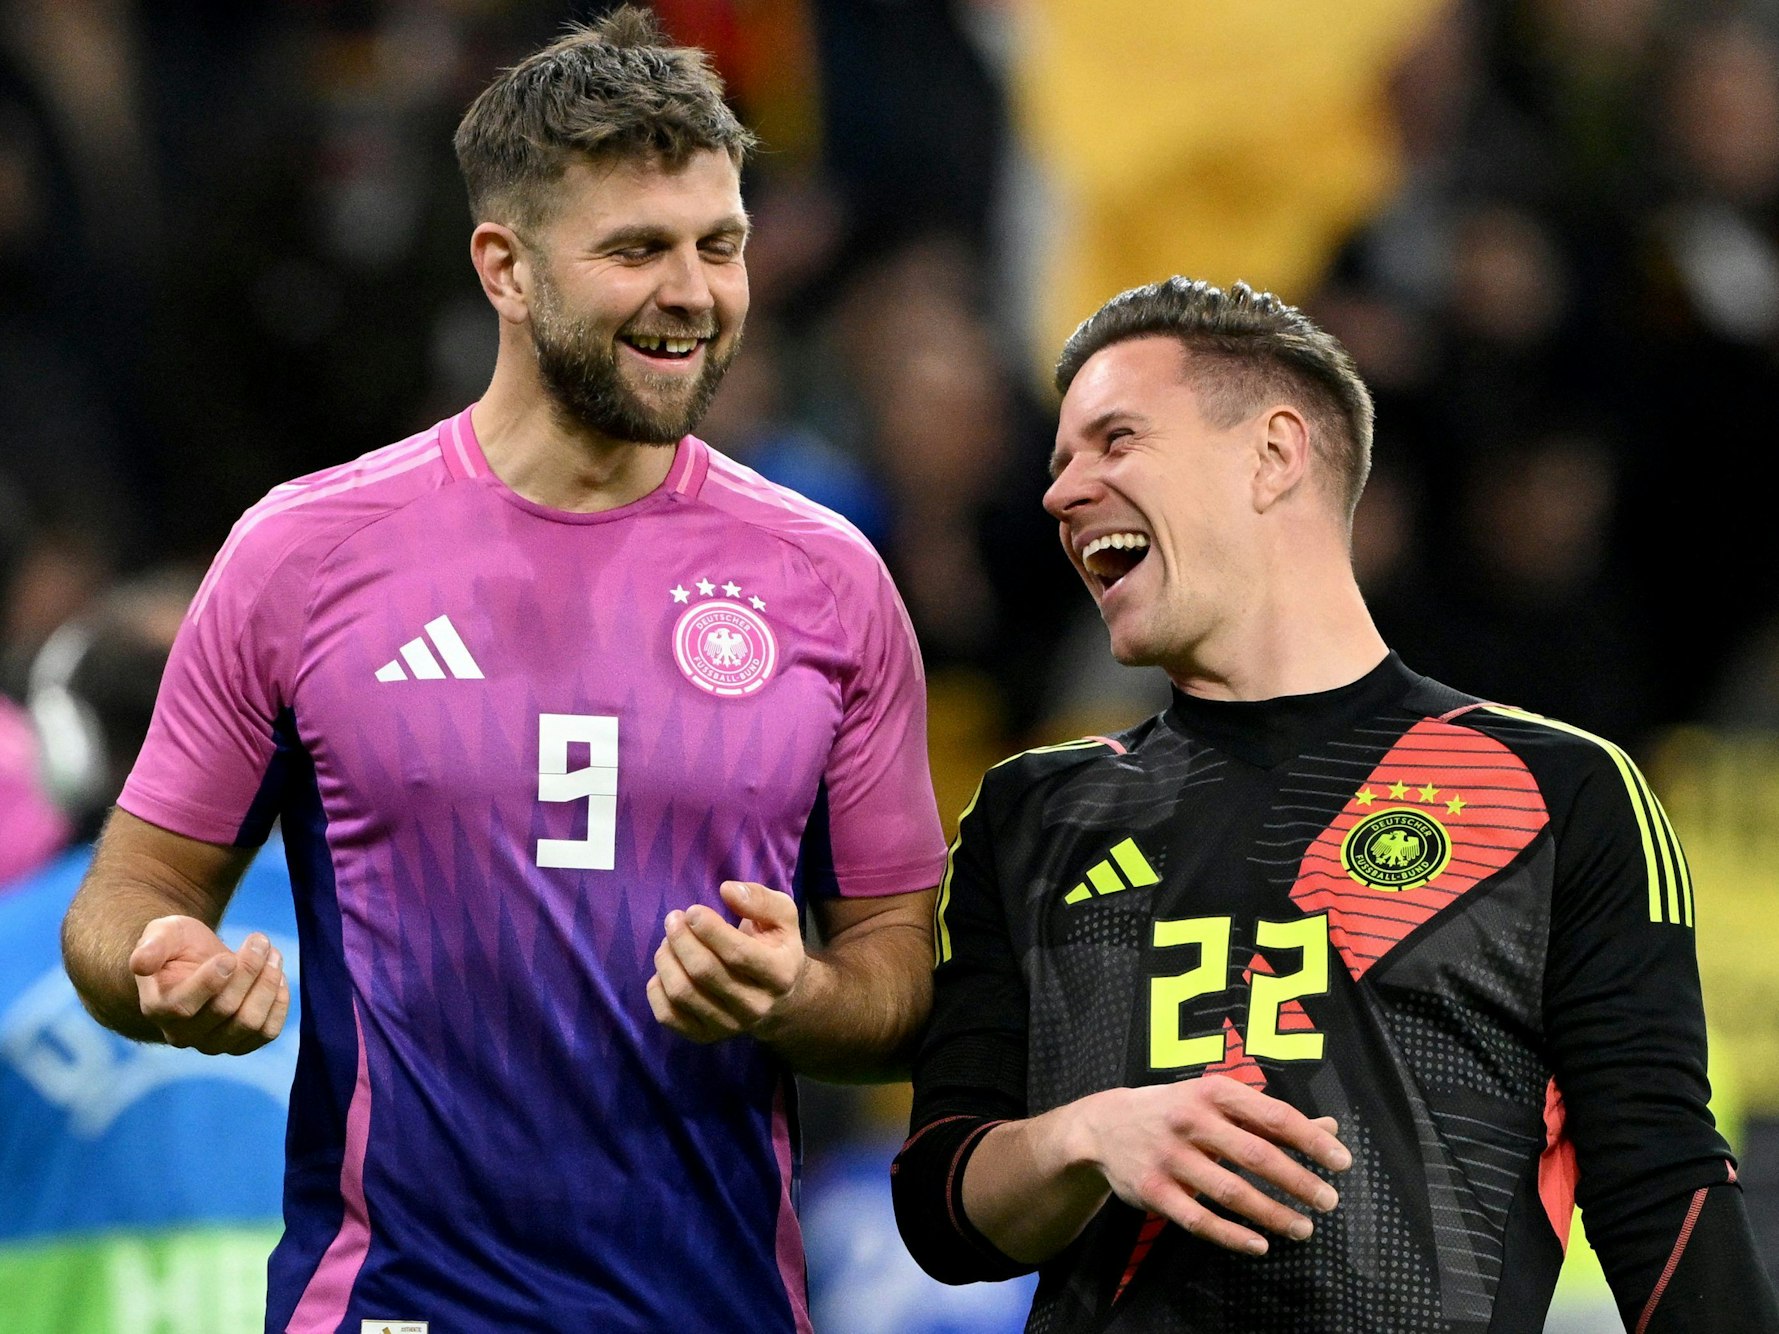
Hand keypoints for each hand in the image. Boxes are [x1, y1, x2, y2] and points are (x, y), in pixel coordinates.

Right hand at [130, 915, 289, 1054]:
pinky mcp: (241, 1043)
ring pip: (250, 1023)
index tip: (228, 955)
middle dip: (249, 970)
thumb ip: (152, 944)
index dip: (211, 981)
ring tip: (273, 954)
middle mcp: (182, 1034)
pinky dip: (279, 1004)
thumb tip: (140, 962)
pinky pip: (267, 1033)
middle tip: (259, 940)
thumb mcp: (163, 933)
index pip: (184, 1007)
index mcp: (157, 1008)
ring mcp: (212, 1043)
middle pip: (225, 1010)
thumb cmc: (177, 945)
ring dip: (268, 984)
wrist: (195, 962)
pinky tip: (279, 976)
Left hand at [647, 881, 805, 1042]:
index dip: (708, 929)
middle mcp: (755, 1006)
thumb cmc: (775, 947)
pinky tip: (665, 969)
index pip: (737, 953)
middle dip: (681, 939)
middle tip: (674, 919)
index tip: (693, 911)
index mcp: (779, 973)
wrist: (780, 998)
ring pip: (683, 993)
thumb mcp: (782, 917)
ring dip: (666, 959)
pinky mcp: (705, 1036)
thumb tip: (727, 890)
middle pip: (704, 972)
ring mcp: (729, 1026)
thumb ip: (760, 899)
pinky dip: (656, 989)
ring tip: (668, 940)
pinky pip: (668, 1016)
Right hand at [1071, 1075, 1350, 1254]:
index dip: (1311, 1140)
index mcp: (1212, 1092)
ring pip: (1230, 1192)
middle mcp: (1190, 1121)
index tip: (1342, 1162)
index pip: (1273, 1116)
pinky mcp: (1153, 1190)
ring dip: (1272, 1214)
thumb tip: (1330, 1128)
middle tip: (1328, 1201)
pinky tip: (1259, 1244)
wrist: (1104, 1126)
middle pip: (1256, 1155)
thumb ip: (1270, 1117)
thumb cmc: (1175, 1111)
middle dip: (1298, 1181)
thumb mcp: (1217, 1101)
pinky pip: (1199, 1220)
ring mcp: (1169, 1157)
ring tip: (1304, 1228)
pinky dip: (1232, 1236)